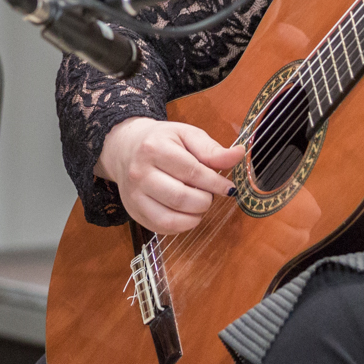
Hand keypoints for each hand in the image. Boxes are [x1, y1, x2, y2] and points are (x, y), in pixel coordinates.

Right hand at [98, 118, 245, 233]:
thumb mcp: (186, 135)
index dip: (216, 183)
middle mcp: (140, 173)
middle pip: (182, 198)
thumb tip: (238, 155)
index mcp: (155, 148)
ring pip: (171, 218)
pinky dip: (182, 225)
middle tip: (209, 193)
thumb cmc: (161, 141)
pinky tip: (186, 212)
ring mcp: (134, 195)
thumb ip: (211, 149)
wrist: (125, 149)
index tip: (228, 188)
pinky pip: (163, 228)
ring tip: (199, 203)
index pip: (192, 172)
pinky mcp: (134, 211)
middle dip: (205, 200)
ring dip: (195, 215)